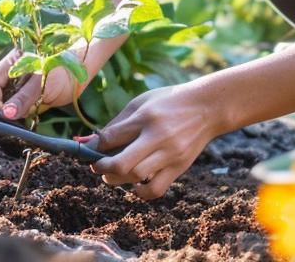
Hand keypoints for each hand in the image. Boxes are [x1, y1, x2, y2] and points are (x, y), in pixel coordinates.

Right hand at [0, 48, 88, 119]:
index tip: (7, 115)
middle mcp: (11, 73)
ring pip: (6, 103)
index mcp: (11, 62)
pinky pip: (18, 108)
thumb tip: (6, 114)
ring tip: (31, 112)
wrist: (86, 66)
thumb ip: (24, 98)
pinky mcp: (29, 94)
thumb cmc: (66, 66)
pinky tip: (34, 112)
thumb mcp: (44, 83)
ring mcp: (19, 84)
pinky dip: (23, 114)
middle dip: (4, 108)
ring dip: (15, 113)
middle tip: (20, 117)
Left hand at [81, 81, 224, 200]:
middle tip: (98, 166)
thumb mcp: (141, 103)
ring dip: (117, 179)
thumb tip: (87, 141)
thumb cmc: (169, 102)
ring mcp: (170, 154)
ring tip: (114, 174)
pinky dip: (140, 191)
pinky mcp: (179, 167)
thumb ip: (116, 123)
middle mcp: (158, 137)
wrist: (207, 107)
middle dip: (102, 168)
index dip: (93, 147)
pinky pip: (155, 189)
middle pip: (121, 164)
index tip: (90, 150)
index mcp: (146, 116)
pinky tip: (135, 182)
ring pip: (135, 177)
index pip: (110, 137)